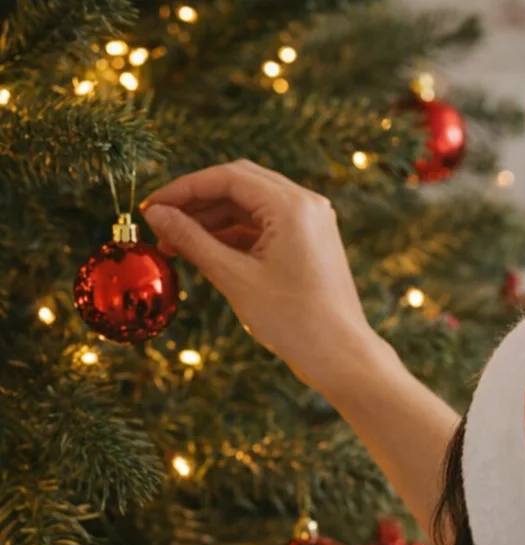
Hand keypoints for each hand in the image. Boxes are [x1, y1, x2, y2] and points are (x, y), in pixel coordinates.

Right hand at [141, 160, 383, 387]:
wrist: (342, 357)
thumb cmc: (293, 321)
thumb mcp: (234, 278)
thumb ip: (192, 240)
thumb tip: (155, 214)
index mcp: (292, 206)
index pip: (227, 177)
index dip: (183, 189)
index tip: (151, 207)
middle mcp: (307, 205)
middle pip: (239, 184)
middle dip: (197, 202)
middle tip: (161, 224)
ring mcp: (312, 223)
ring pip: (252, 206)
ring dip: (214, 220)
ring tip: (176, 244)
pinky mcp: (312, 243)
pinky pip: (266, 226)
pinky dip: (236, 235)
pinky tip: (206, 251)